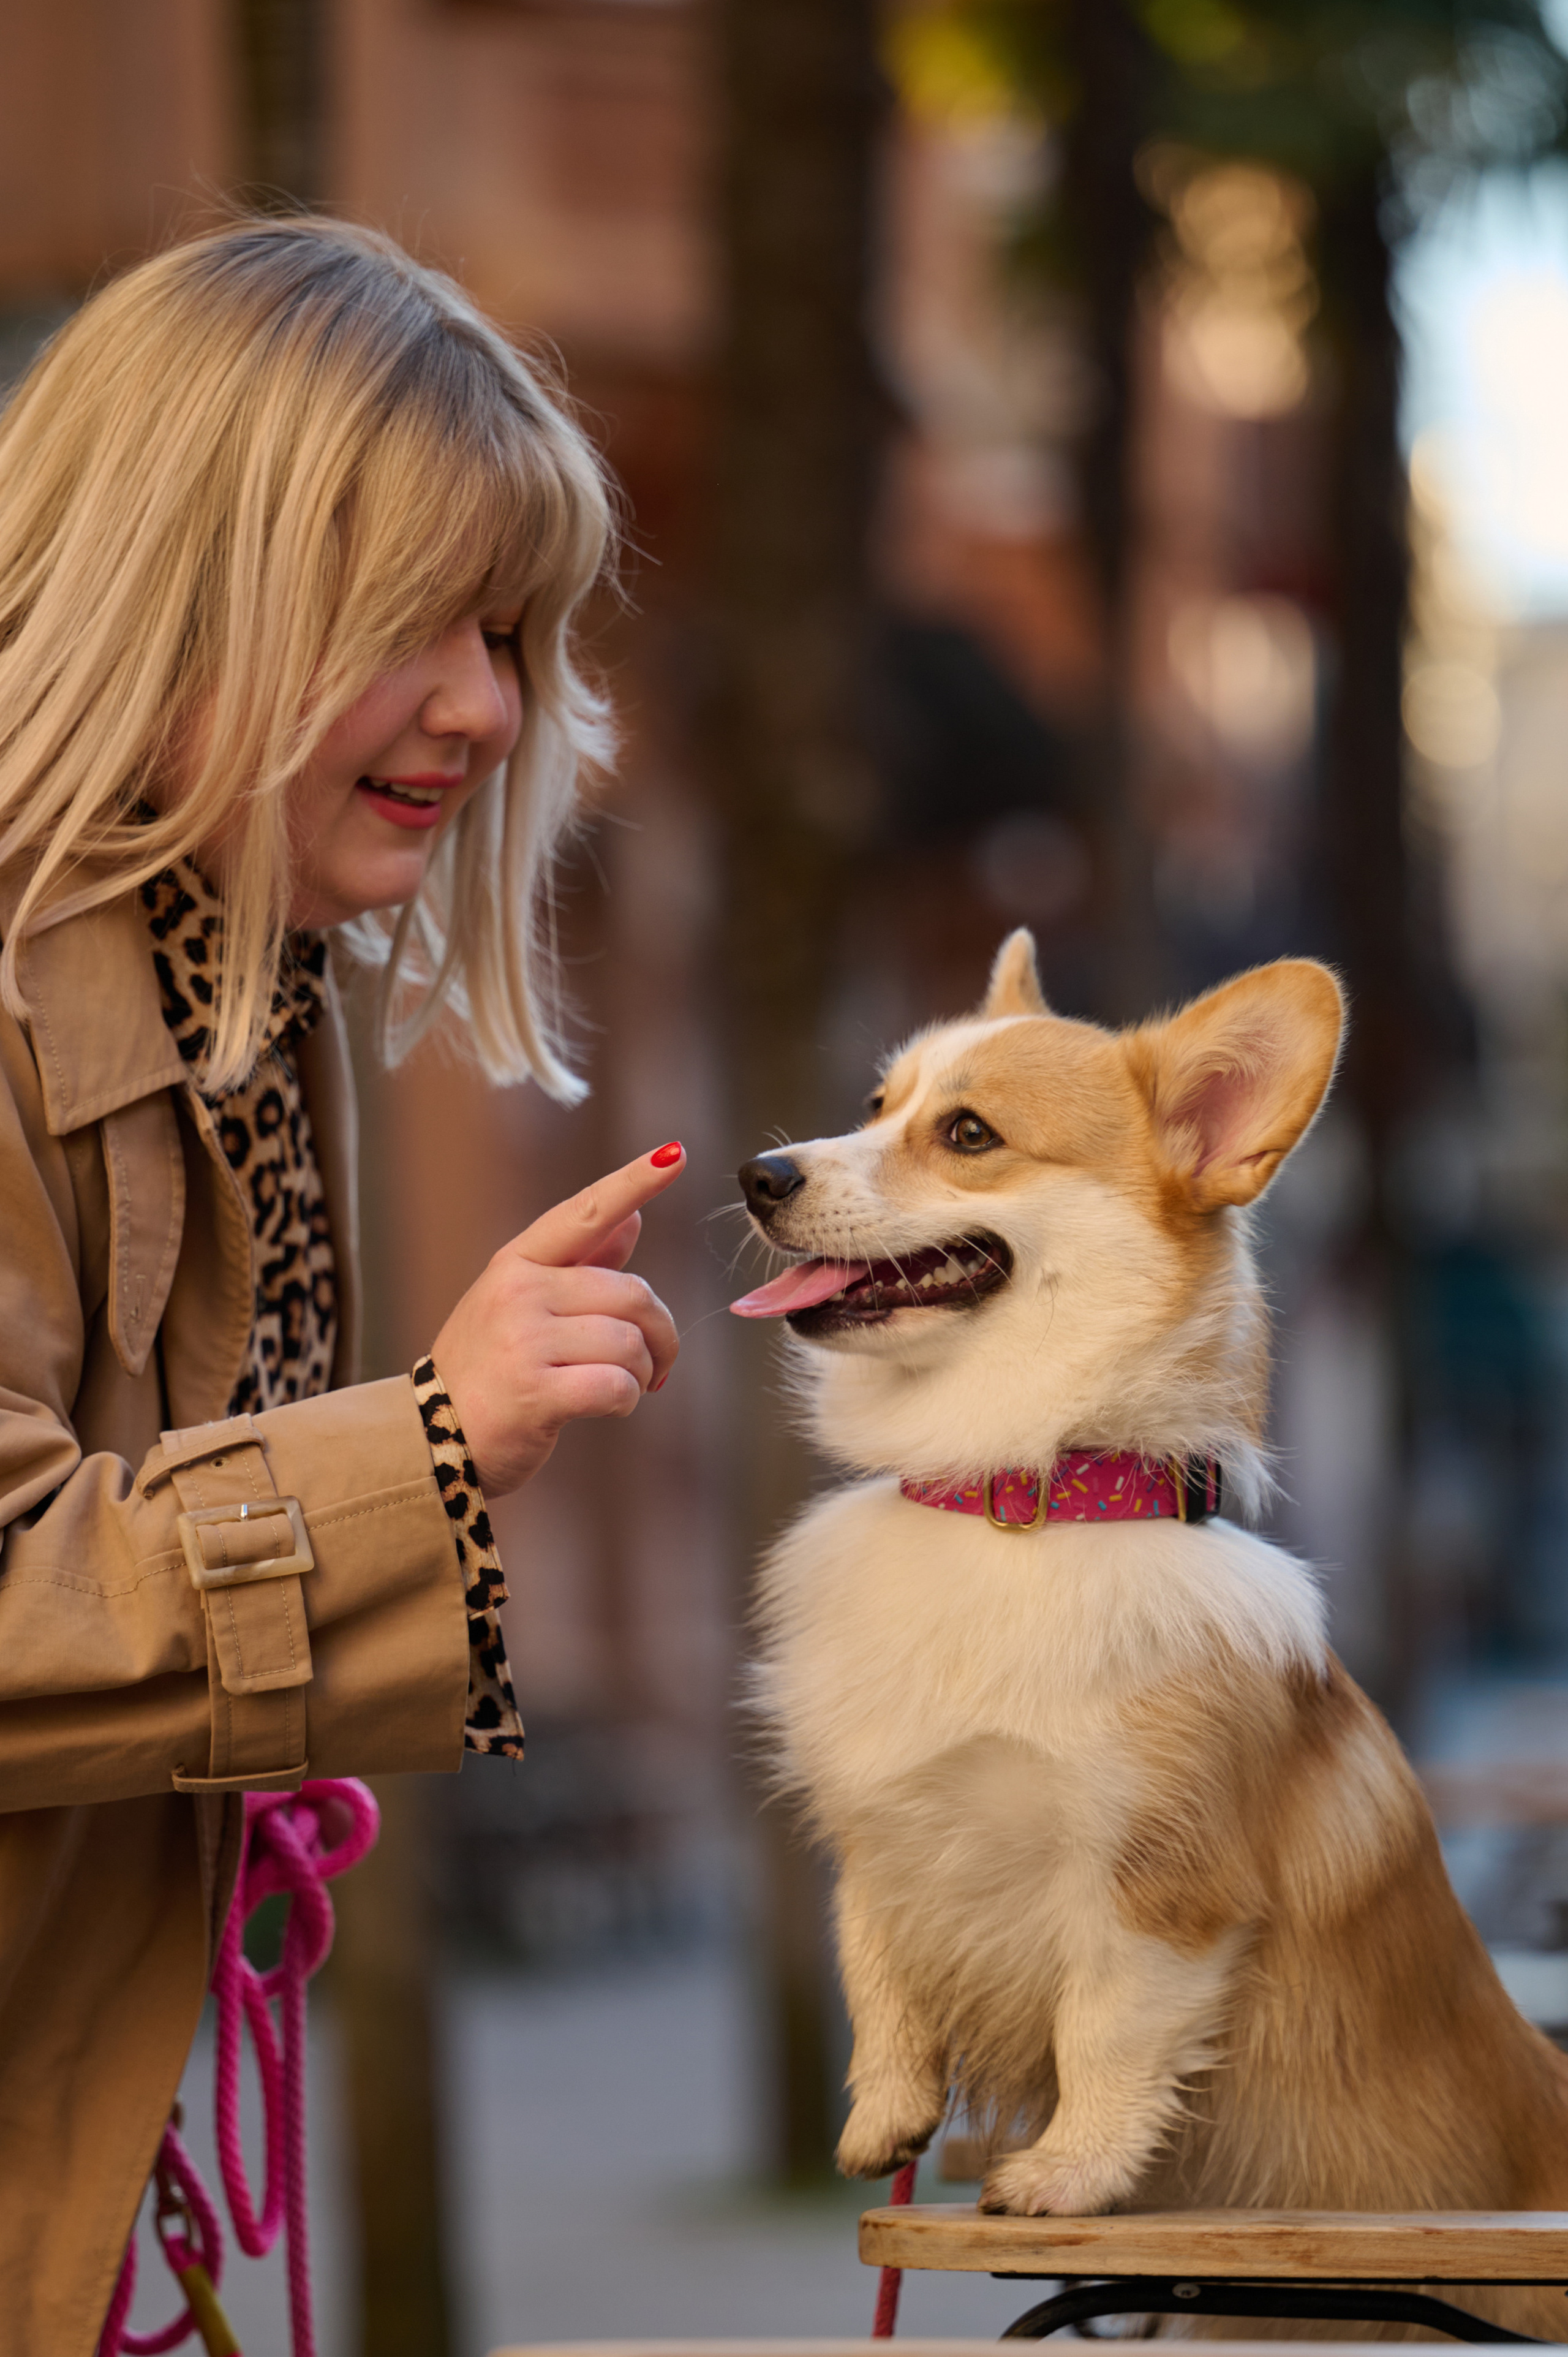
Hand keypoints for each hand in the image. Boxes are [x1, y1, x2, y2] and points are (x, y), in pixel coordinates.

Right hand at [431, 1143, 684, 1498]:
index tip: (676, 1153)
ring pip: (629, 1342)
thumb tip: (632, 1217)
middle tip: (658, 1364)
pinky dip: (627, 1400)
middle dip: (660, 1333)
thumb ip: (580, 1263)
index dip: (633, 1182)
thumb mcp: (521, 1307)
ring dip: (642, 1373)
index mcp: (516, 1263)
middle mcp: (518, 1291)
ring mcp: (523, 1340)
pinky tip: (610, 1407)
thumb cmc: (487, 1371)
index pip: (585, 1212)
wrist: (429, 1442)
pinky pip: (616, 1385)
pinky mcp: (535, 1392)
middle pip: (632, 1293)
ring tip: (624, 1387)